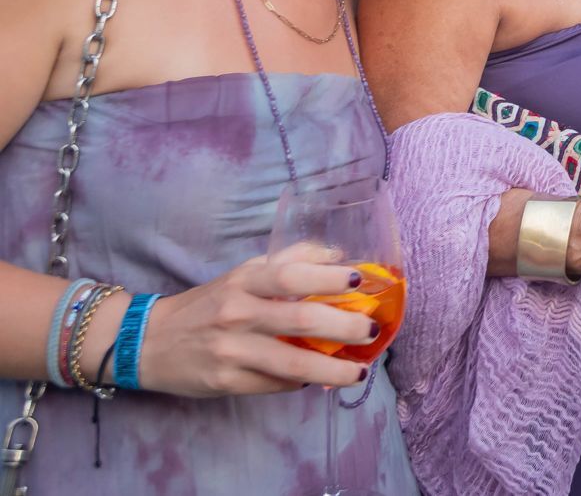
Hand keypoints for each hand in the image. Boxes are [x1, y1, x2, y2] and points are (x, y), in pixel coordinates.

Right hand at [134, 243, 381, 396]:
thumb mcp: (243, 272)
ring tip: (360, 371)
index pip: (289, 275)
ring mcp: (231, 352)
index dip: (327, 277)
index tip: (360, 281)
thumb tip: (339, 255)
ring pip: (292, 364)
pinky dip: (302, 383)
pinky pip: (275, 385)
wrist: (148, 342)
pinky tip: (321, 380)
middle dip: (344, 327)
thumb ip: (290, 260)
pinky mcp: (226, 383)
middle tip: (372, 330)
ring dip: (333, 370)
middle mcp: (237, 314)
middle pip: (300, 321)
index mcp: (244, 281)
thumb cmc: (209, 303)